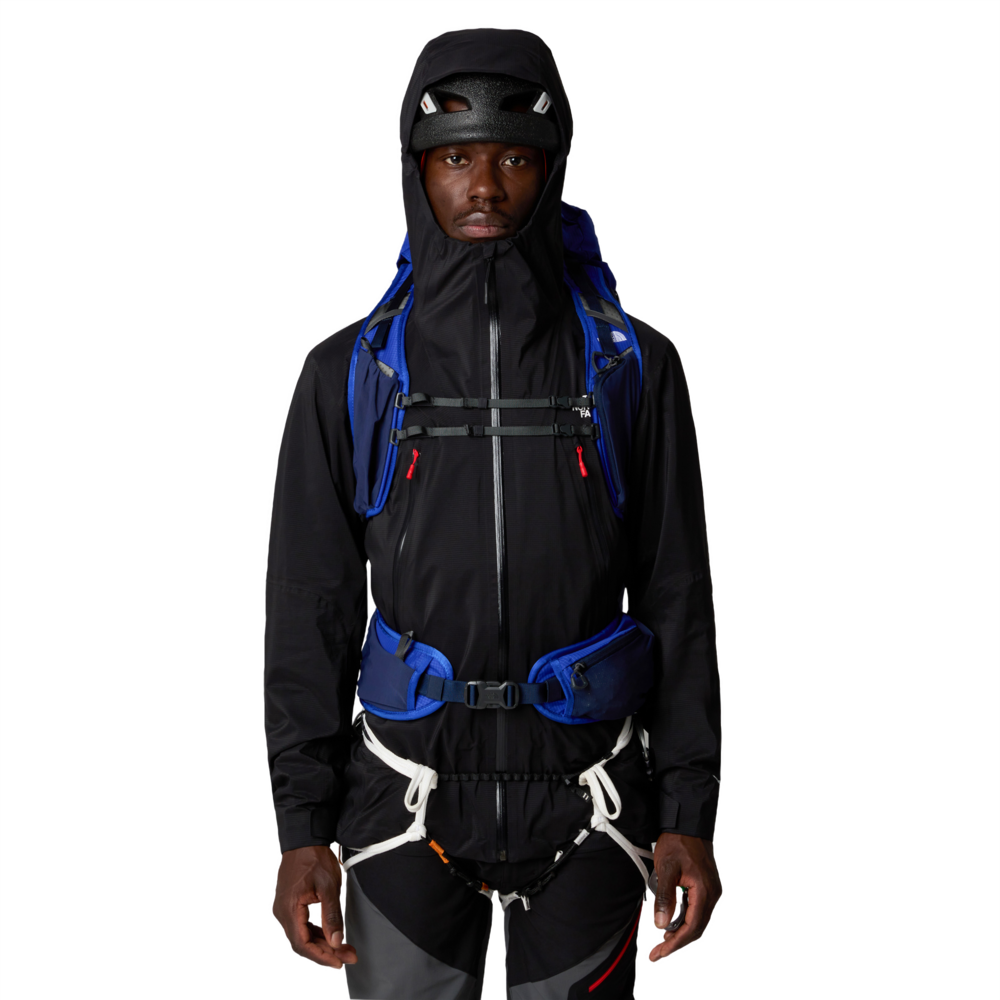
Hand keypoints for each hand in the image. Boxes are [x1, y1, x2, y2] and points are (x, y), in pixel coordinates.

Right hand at [270, 845, 358, 969]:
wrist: (304, 839)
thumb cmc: (314, 858)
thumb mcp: (329, 887)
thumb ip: (332, 916)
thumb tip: (336, 942)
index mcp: (288, 910)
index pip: (302, 945)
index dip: (321, 957)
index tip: (339, 962)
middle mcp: (281, 913)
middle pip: (301, 943)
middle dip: (325, 952)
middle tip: (347, 955)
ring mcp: (283, 909)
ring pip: (301, 936)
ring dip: (321, 943)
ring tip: (343, 947)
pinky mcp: (288, 905)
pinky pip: (300, 926)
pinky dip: (315, 932)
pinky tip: (329, 935)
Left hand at [645, 832, 722, 963]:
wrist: (688, 823)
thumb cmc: (677, 842)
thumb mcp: (666, 868)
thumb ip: (665, 897)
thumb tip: (662, 925)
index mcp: (704, 892)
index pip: (692, 928)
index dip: (676, 944)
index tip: (660, 955)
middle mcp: (713, 895)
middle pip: (697, 929)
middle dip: (677, 944)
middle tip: (656, 955)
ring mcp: (712, 892)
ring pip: (698, 922)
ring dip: (680, 935)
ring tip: (661, 945)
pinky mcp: (707, 888)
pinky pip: (697, 912)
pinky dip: (685, 922)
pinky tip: (671, 926)